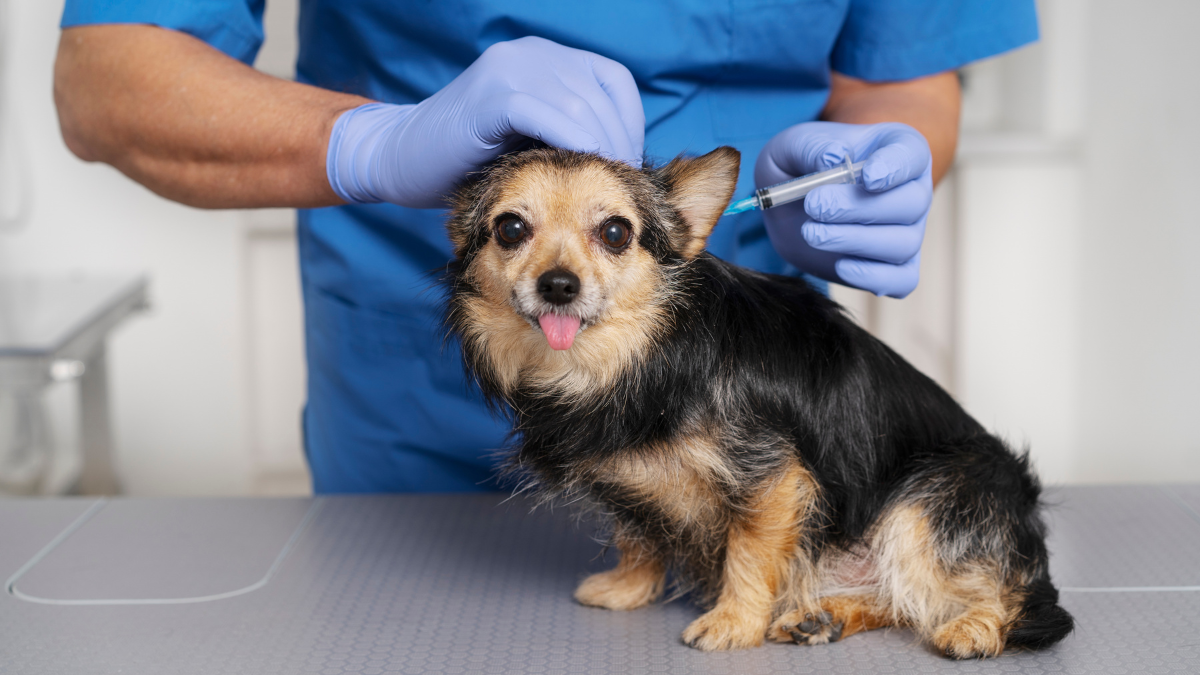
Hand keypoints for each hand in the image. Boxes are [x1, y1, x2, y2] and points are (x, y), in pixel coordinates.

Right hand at [326, 36, 643, 208]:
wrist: (400, 157)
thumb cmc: (466, 158)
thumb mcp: (529, 138)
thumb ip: (567, 132)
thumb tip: (623, 159)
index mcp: (545, 59)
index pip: (612, 82)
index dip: (629, 124)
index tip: (629, 165)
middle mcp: (530, 54)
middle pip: (600, 95)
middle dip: (618, 143)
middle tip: (623, 183)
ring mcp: (508, 69)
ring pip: (579, 104)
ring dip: (600, 146)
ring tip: (603, 182)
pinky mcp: (491, 94)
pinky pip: (545, 114)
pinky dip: (570, 141)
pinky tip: (578, 166)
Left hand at [755, 121, 932, 297]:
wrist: (792, 206)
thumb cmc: (801, 166)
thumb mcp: (794, 145)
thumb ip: (812, 147)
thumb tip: (833, 159)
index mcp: (897, 148)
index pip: (912, 155)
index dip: (895, 167)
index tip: (867, 176)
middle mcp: (913, 189)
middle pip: (911, 203)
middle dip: (859, 208)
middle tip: (815, 206)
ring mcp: (908, 230)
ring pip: (903, 243)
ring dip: (856, 241)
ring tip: (812, 233)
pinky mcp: (894, 266)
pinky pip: (901, 280)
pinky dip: (873, 277)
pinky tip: (840, 265)